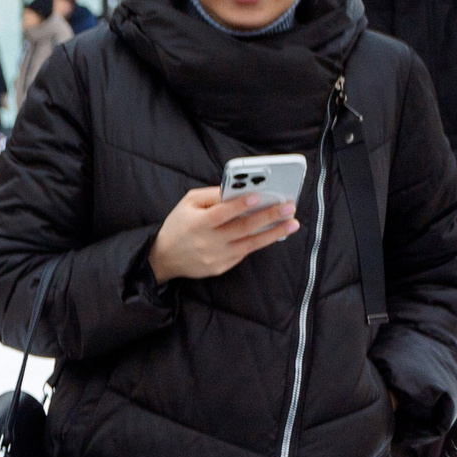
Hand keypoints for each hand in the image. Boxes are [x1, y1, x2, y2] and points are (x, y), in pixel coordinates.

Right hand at [147, 185, 296, 281]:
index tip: (259, 196)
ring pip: (250, 244)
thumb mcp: (188, 203)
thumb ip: (212, 195)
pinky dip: (260, 242)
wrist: (164, 257)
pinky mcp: (221, 267)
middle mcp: (208, 242)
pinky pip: (244, 252)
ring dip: (274, 233)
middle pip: (243, 228)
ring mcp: (216, 257)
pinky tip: (274, 233)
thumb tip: (238, 189)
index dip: (240, 205)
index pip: (221, 213)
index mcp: (198, 223)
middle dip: (268, 216)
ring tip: (292, 223)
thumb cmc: (179, 225)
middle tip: (289, 207)